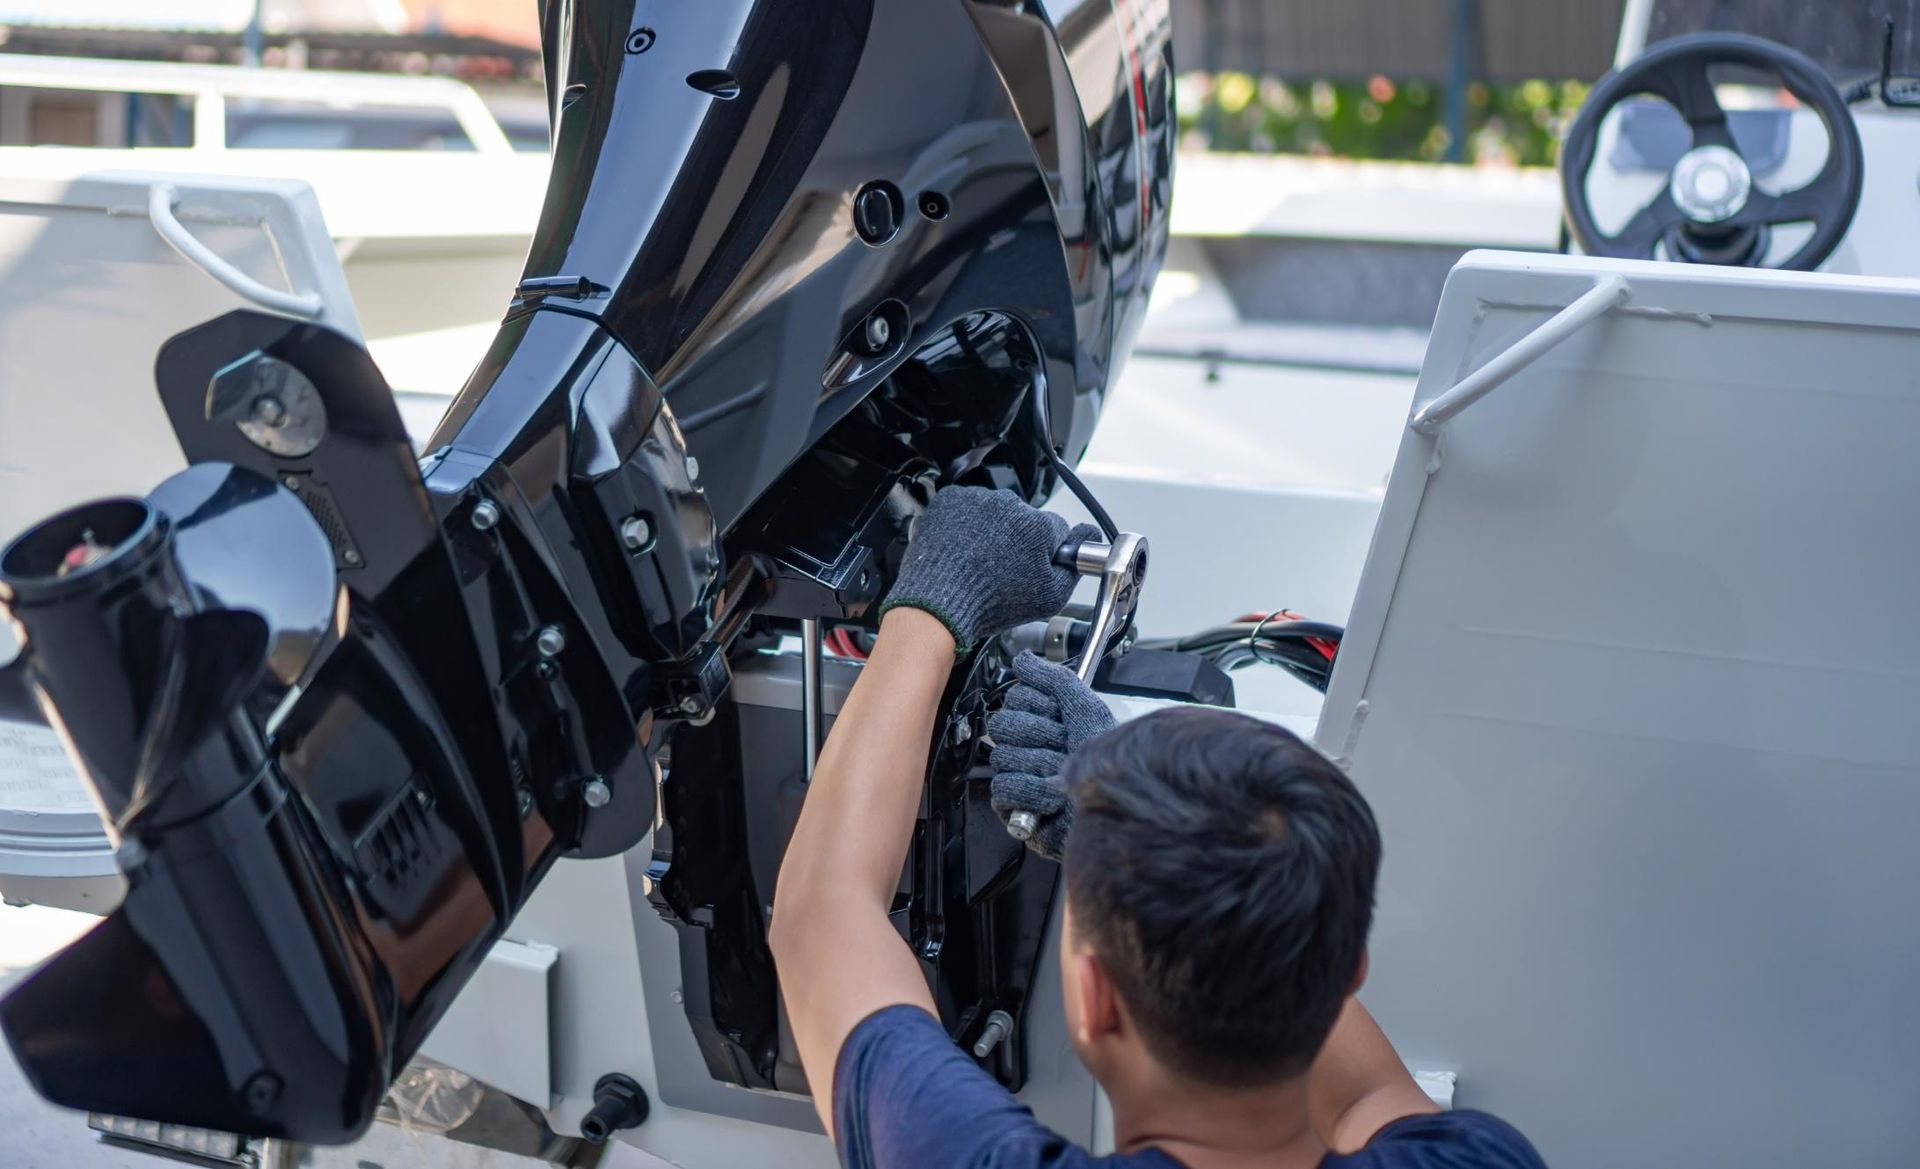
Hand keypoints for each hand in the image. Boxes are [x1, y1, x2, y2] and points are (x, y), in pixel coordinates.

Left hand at [879, 486, 1098, 655]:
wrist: (939, 604)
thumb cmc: (989, 602)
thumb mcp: (1050, 597)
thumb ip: (1074, 566)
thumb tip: (1087, 539)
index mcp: (1037, 525)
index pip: (1056, 529)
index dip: (1046, 551)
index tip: (1033, 565)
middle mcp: (1009, 505)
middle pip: (1025, 519)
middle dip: (1019, 539)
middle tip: (1002, 568)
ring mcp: (978, 500)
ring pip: (996, 512)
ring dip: (992, 529)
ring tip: (980, 560)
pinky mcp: (952, 500)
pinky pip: (968, 507)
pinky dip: (966, 523)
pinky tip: (964, 548)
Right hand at [986, 652, 1115, 858]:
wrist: (1117, 806)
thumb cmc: (1107, 763)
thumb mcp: (1086, 711)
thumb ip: (1055, 680)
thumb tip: (1023, 659)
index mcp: (1044, 721)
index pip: (1016, 697)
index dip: (1039, 706)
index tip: (1060, 717)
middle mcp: (1029, 745)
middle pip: (1004, 725)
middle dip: (1039, 736)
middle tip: (1062, 746)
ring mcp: (1019, 774)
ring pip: (1004, 756)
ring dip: (1040, 766)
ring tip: (1061, 775)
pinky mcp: (1014, 805)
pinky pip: (1004, 786)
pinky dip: (1032, 792)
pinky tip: (1051, 798)